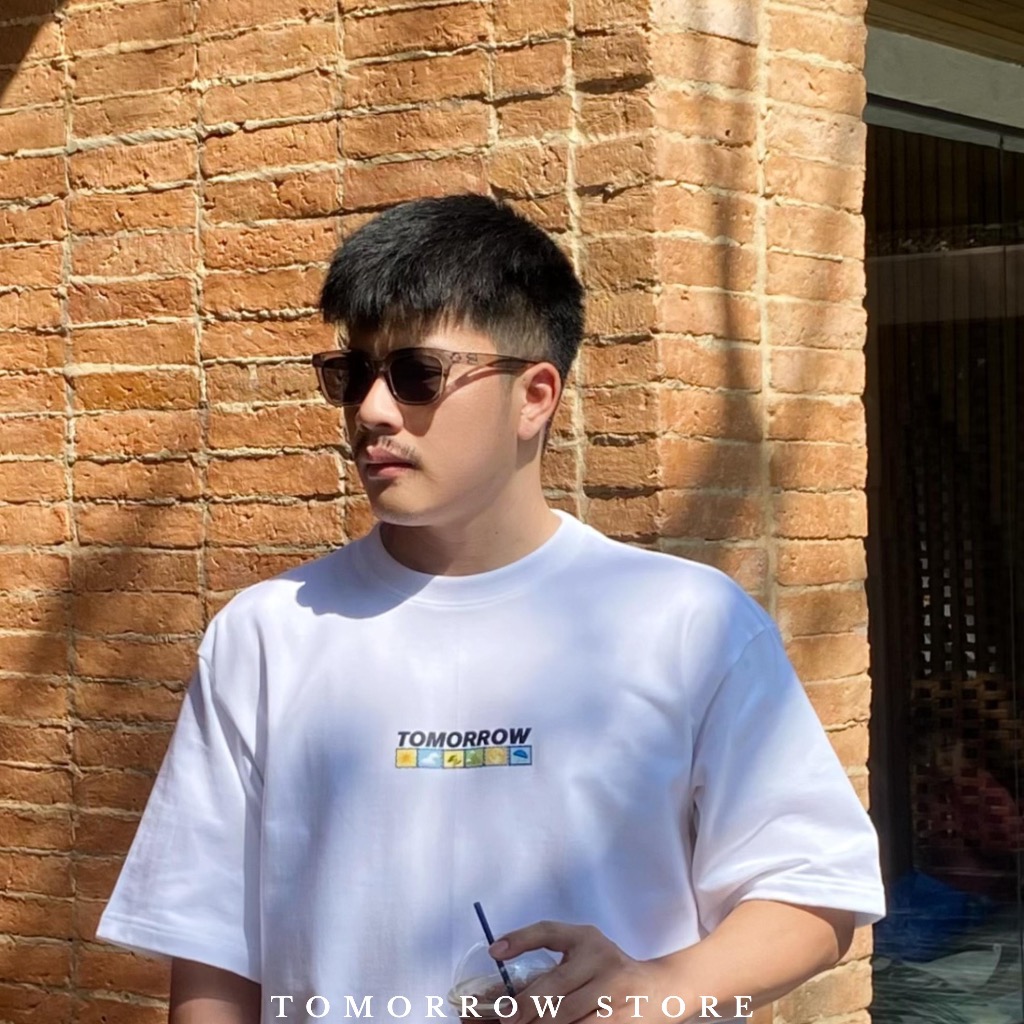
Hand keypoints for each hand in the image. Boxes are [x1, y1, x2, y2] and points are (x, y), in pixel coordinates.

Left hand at [489, 920, 668, 1023]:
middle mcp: (600, 958)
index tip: (494, 951)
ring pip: (566, 1015)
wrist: (661, 990)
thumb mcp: (584, 955)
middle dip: (525, 1006)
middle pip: (554, 984)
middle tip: (507, 1018)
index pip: (548, 931)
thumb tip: (504, 988)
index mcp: (586, 938)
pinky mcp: (621, 1019)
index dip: (520, 939)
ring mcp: (613, 990)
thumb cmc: (610, 971)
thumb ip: (553, 965)